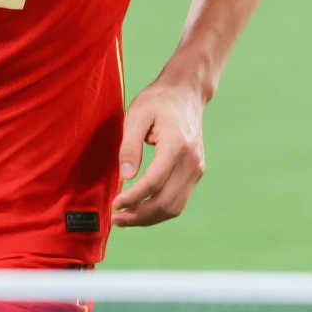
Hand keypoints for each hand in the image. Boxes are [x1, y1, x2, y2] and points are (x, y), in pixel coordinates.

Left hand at [112, 72, 207, 226]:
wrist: (186, 93)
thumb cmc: (158, 101)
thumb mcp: (136, 115)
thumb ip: (129, 146)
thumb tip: (125, 176)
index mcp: (176, 144)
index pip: (154, 182)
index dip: (133, 198)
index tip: (114, 204)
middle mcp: (191, 160)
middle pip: (166, 201)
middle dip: (139, 215)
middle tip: (116, 218)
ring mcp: (197, 168)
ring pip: (174, 207)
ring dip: (149, 218)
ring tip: (126, 218)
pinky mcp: (196, 172)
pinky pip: (178, 200)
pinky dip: (159, 210)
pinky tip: (141, 210)